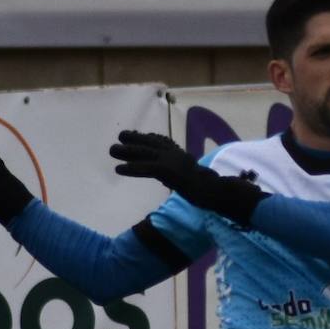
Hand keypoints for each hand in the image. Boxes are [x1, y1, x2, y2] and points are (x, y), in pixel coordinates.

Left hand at [110, 130, 264, 226]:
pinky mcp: (169, 172)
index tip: (134, 135)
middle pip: (151, 144)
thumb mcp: (192, 179)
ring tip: (111, 151)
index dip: (147, 138)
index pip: (161, 142)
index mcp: (181, 155)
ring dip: (127, 152)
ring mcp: (172, 162)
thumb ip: (180, 176)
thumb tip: (172, 179)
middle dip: (134, 140)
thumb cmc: (210, 191)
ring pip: (145, 154)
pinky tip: (119, 169)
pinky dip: (131, 168)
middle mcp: (175, 154)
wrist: (218, 193)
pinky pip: (146, 168)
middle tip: (119, 136)